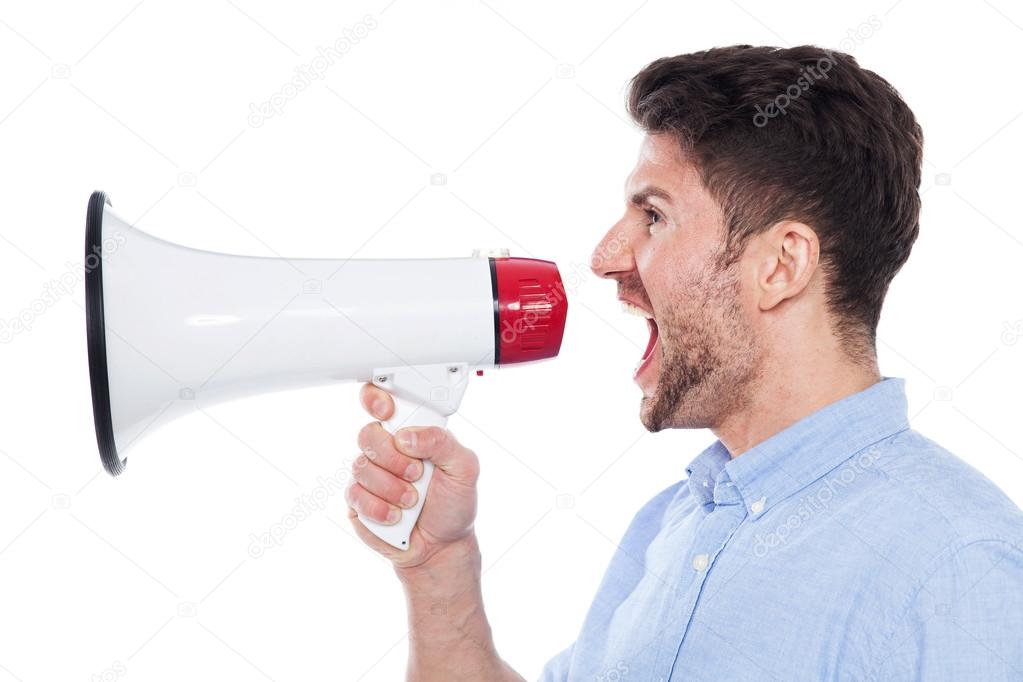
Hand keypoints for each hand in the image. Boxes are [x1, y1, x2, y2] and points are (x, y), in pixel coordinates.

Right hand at [346, 383, 479, 567]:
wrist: (442, 546)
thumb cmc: (454, 503)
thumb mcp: (464, 468)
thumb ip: (442, 442)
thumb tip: (407, 437)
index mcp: (410, 433)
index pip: (382, 402)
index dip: (376, 399)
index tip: (386, 409)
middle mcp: (386, 450)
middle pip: (368, 434)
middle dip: (394, 457)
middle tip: (416, 474)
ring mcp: (369, 475)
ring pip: (361, 466)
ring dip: (391, 487)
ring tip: (412, 500)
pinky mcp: (357, 501)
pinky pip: (356, 495)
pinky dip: (380, 508)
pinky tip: (397, 516)